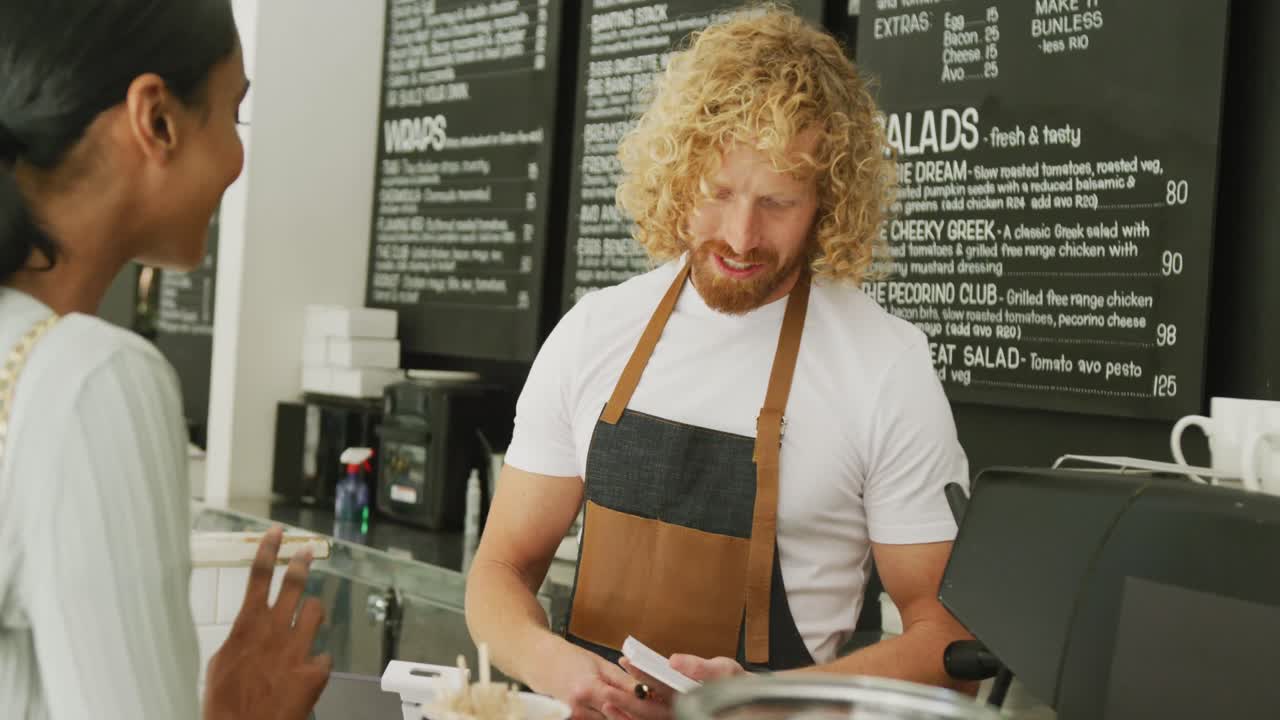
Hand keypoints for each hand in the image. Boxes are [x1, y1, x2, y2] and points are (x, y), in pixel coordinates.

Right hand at [202, 526, 331, 719]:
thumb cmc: (224, 703)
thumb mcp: (220, 665)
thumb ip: (241, 640)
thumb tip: (249, 631)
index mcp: (248, 626)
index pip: (258, 577)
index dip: (269, 551)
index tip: (277, 531)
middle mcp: (276, 630)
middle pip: (294, 585)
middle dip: (301, 564)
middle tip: (307, 551)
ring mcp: (298, 649)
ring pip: (316, 611)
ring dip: (312, 612)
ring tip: (308, 618)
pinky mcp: (315, 671)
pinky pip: (323, 654)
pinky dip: (316, 661)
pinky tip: (307, 673)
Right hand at [525, 636, 658, 719]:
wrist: (539, 662)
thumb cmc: (569, 657)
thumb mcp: (599, 663)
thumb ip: (623, 680)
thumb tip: (647, 691)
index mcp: (588, 689)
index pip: (622, 704)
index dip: (641, 706)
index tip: (658, 703)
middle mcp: (579, 708)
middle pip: (616, 719)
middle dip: (634, 715)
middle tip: (655, 710)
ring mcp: (574, 716)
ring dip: (623, 716)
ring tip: (638, 710)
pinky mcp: (573, 719)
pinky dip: (610, 716)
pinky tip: (620, 711)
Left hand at [616, 654, 745, 719]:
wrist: (745, 704)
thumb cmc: (734, 682)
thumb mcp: (724, 671)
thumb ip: (699, 668)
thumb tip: (673, 661)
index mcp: (691, 698)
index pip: (661, 687)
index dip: (642, 674)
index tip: (626, 661)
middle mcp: (680, 712)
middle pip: (648, 710)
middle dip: (624, 699)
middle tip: (604, 690)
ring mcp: (675, 716)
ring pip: (645, 719)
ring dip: (624, 712)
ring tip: (604, 701)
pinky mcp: (672, 716)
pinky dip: (630, 717)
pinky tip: (616, 710)